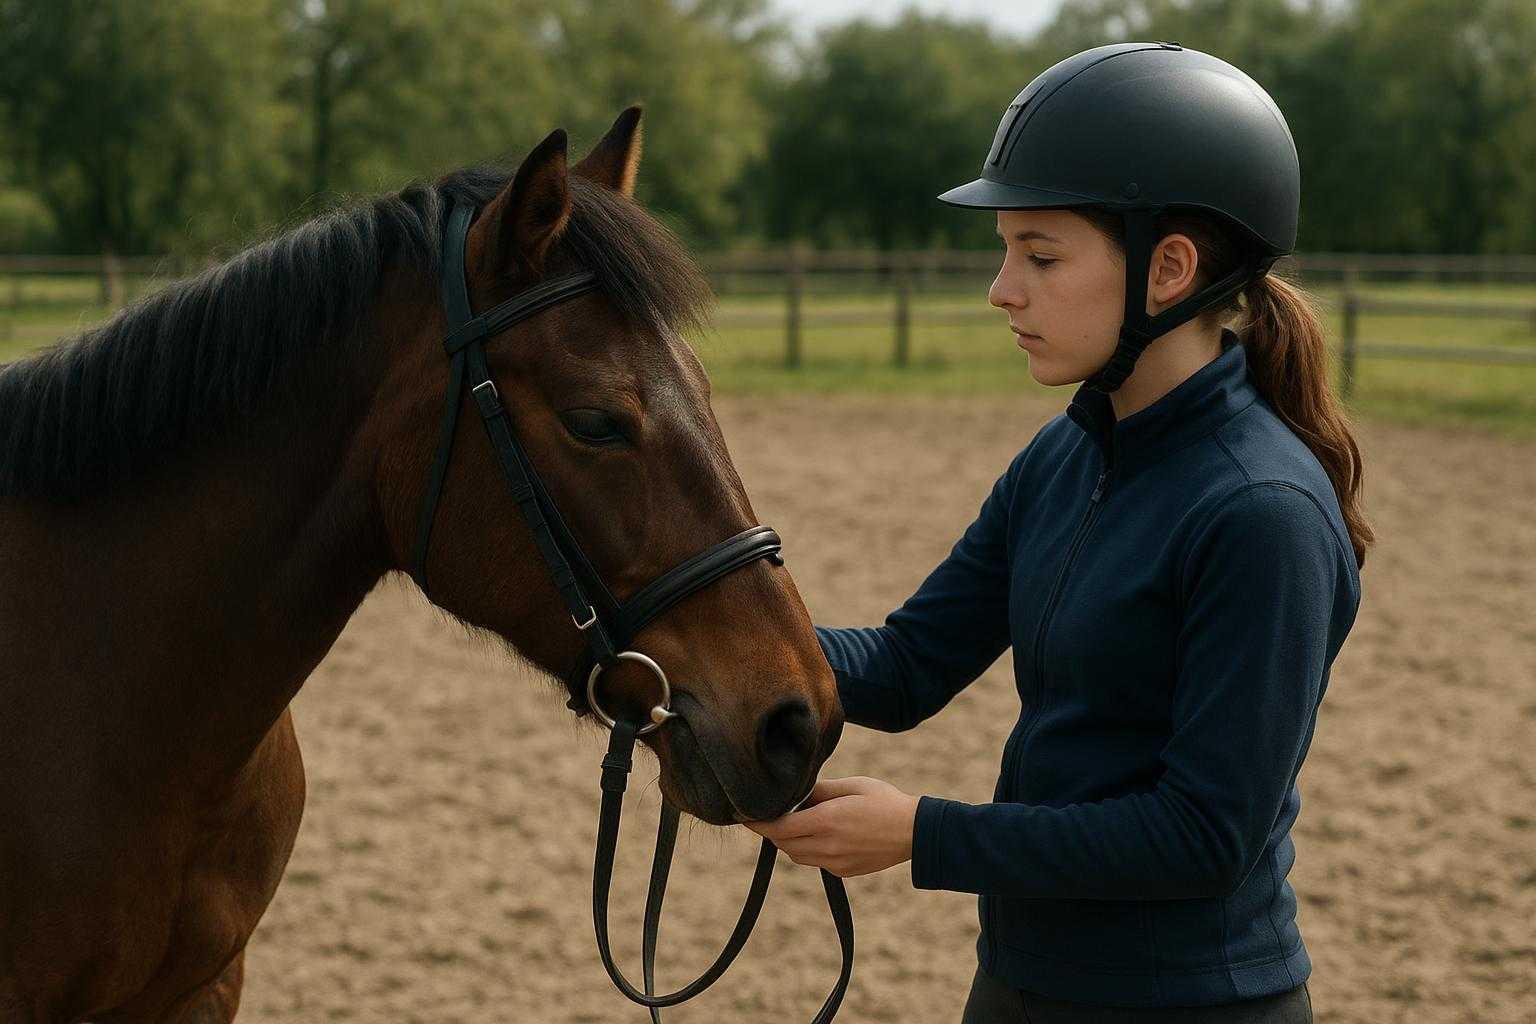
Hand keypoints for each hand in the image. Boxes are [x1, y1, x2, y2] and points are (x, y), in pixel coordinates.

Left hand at [742, 776, 919, 878]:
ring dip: (789, 840)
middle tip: (767, 814)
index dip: (757, 823)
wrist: (915, 832)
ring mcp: (835, 862)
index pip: (778, 827)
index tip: (744, 815)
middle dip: (772, 830)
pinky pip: (815, 861)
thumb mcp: (850, 786)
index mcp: (826, 822)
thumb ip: (818, 791)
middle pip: (783, 843)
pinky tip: (822, 834)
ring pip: (796, 855)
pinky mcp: (842, 872)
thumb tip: (793, 795)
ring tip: (798, 821)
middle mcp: (826, 846)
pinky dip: (809, 849)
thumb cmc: (883, 801)